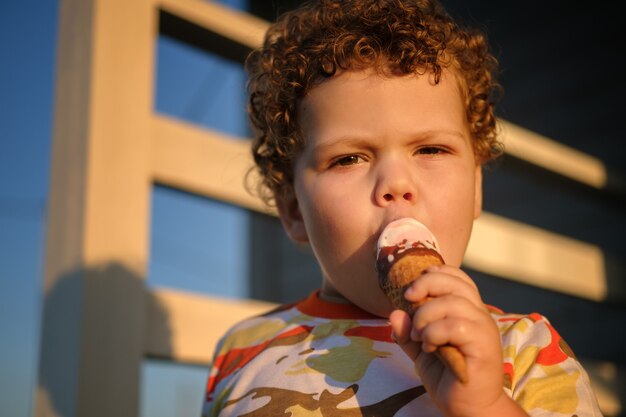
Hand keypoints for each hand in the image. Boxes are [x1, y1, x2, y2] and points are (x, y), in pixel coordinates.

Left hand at [389, 265, 528, 416]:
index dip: (435, 274)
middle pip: (455, 283)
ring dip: (426, 315)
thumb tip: (394, 313)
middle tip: (408, 299)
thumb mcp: (421, 351)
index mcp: (467, 311)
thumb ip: (408, 333)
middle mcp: (479, 315)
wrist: (469, 410)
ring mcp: (483, 329)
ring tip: (418, 335)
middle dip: (426, 285)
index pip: (457, 278)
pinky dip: (434, 333)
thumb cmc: (448, 378)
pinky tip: (429, 347)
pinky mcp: (484, 346)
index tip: (413, 289)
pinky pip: (455, 326)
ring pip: (453, 303)